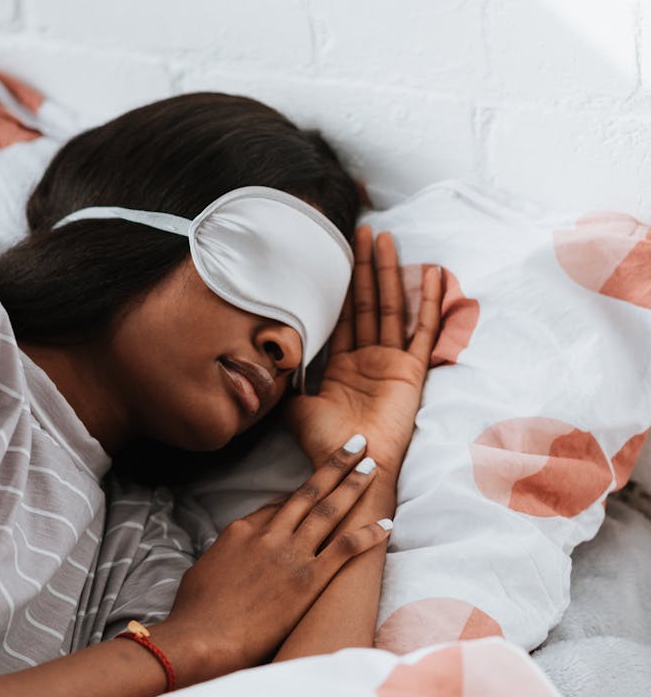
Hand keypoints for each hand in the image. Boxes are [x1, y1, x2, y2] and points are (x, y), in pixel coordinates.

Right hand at [164, 439, 391, 679]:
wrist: (201, 638)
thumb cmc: (195, 612)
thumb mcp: (204, 569)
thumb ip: (226, 554)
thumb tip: (235, 554)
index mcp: (243, 530)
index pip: (278, 504)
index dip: (302, 495)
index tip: (318, 487)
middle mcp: (270, 535)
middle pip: (309, 492)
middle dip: (335, 465)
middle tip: (357, 443)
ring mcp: (291, 555)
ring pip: (329, 510)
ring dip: (353, 486)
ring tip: (372, 466)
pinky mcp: (309, 581)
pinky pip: (345, 549)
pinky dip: (368, 534)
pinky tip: (387, 523)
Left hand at [286, 225, 441, 479]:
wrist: (352, 466)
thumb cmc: (325, 443)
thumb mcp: (294, 407)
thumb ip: (287, 381)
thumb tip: (265, 361)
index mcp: (342, 366)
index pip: (341, 316)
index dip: (339, 286)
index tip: (337, 253)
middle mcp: (368, 359)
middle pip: (366, 302)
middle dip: (364, 266)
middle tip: (363, 230)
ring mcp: (392, 362)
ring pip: (390, 307)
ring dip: (389, 272)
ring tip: (386, 238)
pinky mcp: (412, 371)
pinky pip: (423, 330)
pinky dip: (428, 303)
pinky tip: (432, 275)